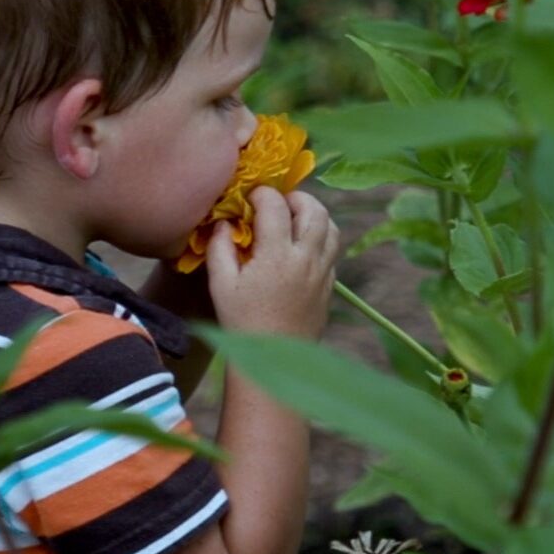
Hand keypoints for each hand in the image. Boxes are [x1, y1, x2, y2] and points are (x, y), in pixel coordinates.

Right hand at [207, 187, 337, 338]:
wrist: (274, 359)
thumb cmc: (242, 321)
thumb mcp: (221, 284)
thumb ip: (220, 247)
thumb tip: (224, 221)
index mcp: (277, 255)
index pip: (276, 205)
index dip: (262, 194)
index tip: (250, 198)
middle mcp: (306, 258)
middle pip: (314, 209)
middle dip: (296, 197)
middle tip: (277, 204)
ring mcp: (322, 272)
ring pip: (331, 227)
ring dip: (314, 215)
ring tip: (294, 220)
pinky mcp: (329, 286)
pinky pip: (333, 251)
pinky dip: (320, 239)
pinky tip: (301, 248)